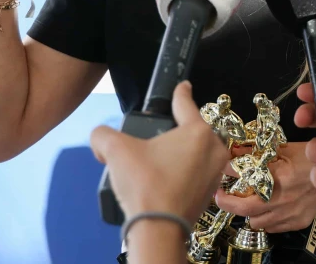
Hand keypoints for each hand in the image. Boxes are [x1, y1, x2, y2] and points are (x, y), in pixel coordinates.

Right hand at [89, 81, 230, 224]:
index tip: (182, 86)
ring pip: (198, 152)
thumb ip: (103, 135)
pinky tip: (165, 179)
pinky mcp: (211, 191)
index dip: (180, 93)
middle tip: (158, 138)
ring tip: (158, 162)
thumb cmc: (144, 185)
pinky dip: (184, 171)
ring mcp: (215, 171)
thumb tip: (100, 140)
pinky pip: (198, 171)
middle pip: (194, 129)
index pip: (186, 104)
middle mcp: (213, 148)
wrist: (158, 229)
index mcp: (197, 131)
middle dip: (177, 131)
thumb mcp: (115, 150)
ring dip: (181, 153)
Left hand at [214, 141, 315, 232]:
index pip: (244, 184)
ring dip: (248, 212)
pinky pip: (272, 227)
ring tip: (246, 201)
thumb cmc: (312, 158)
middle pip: (245, 209)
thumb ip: (257, 151)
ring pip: (257, 221)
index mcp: (280, 177)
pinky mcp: (297, 221)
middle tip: (221, 196)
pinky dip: (265, 219)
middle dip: (229, 203)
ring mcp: (291, 213)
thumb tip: (234, 151)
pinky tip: (266, 209)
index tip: (220, 179)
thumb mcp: (283, 149)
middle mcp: (284, 198)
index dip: (229, 181)